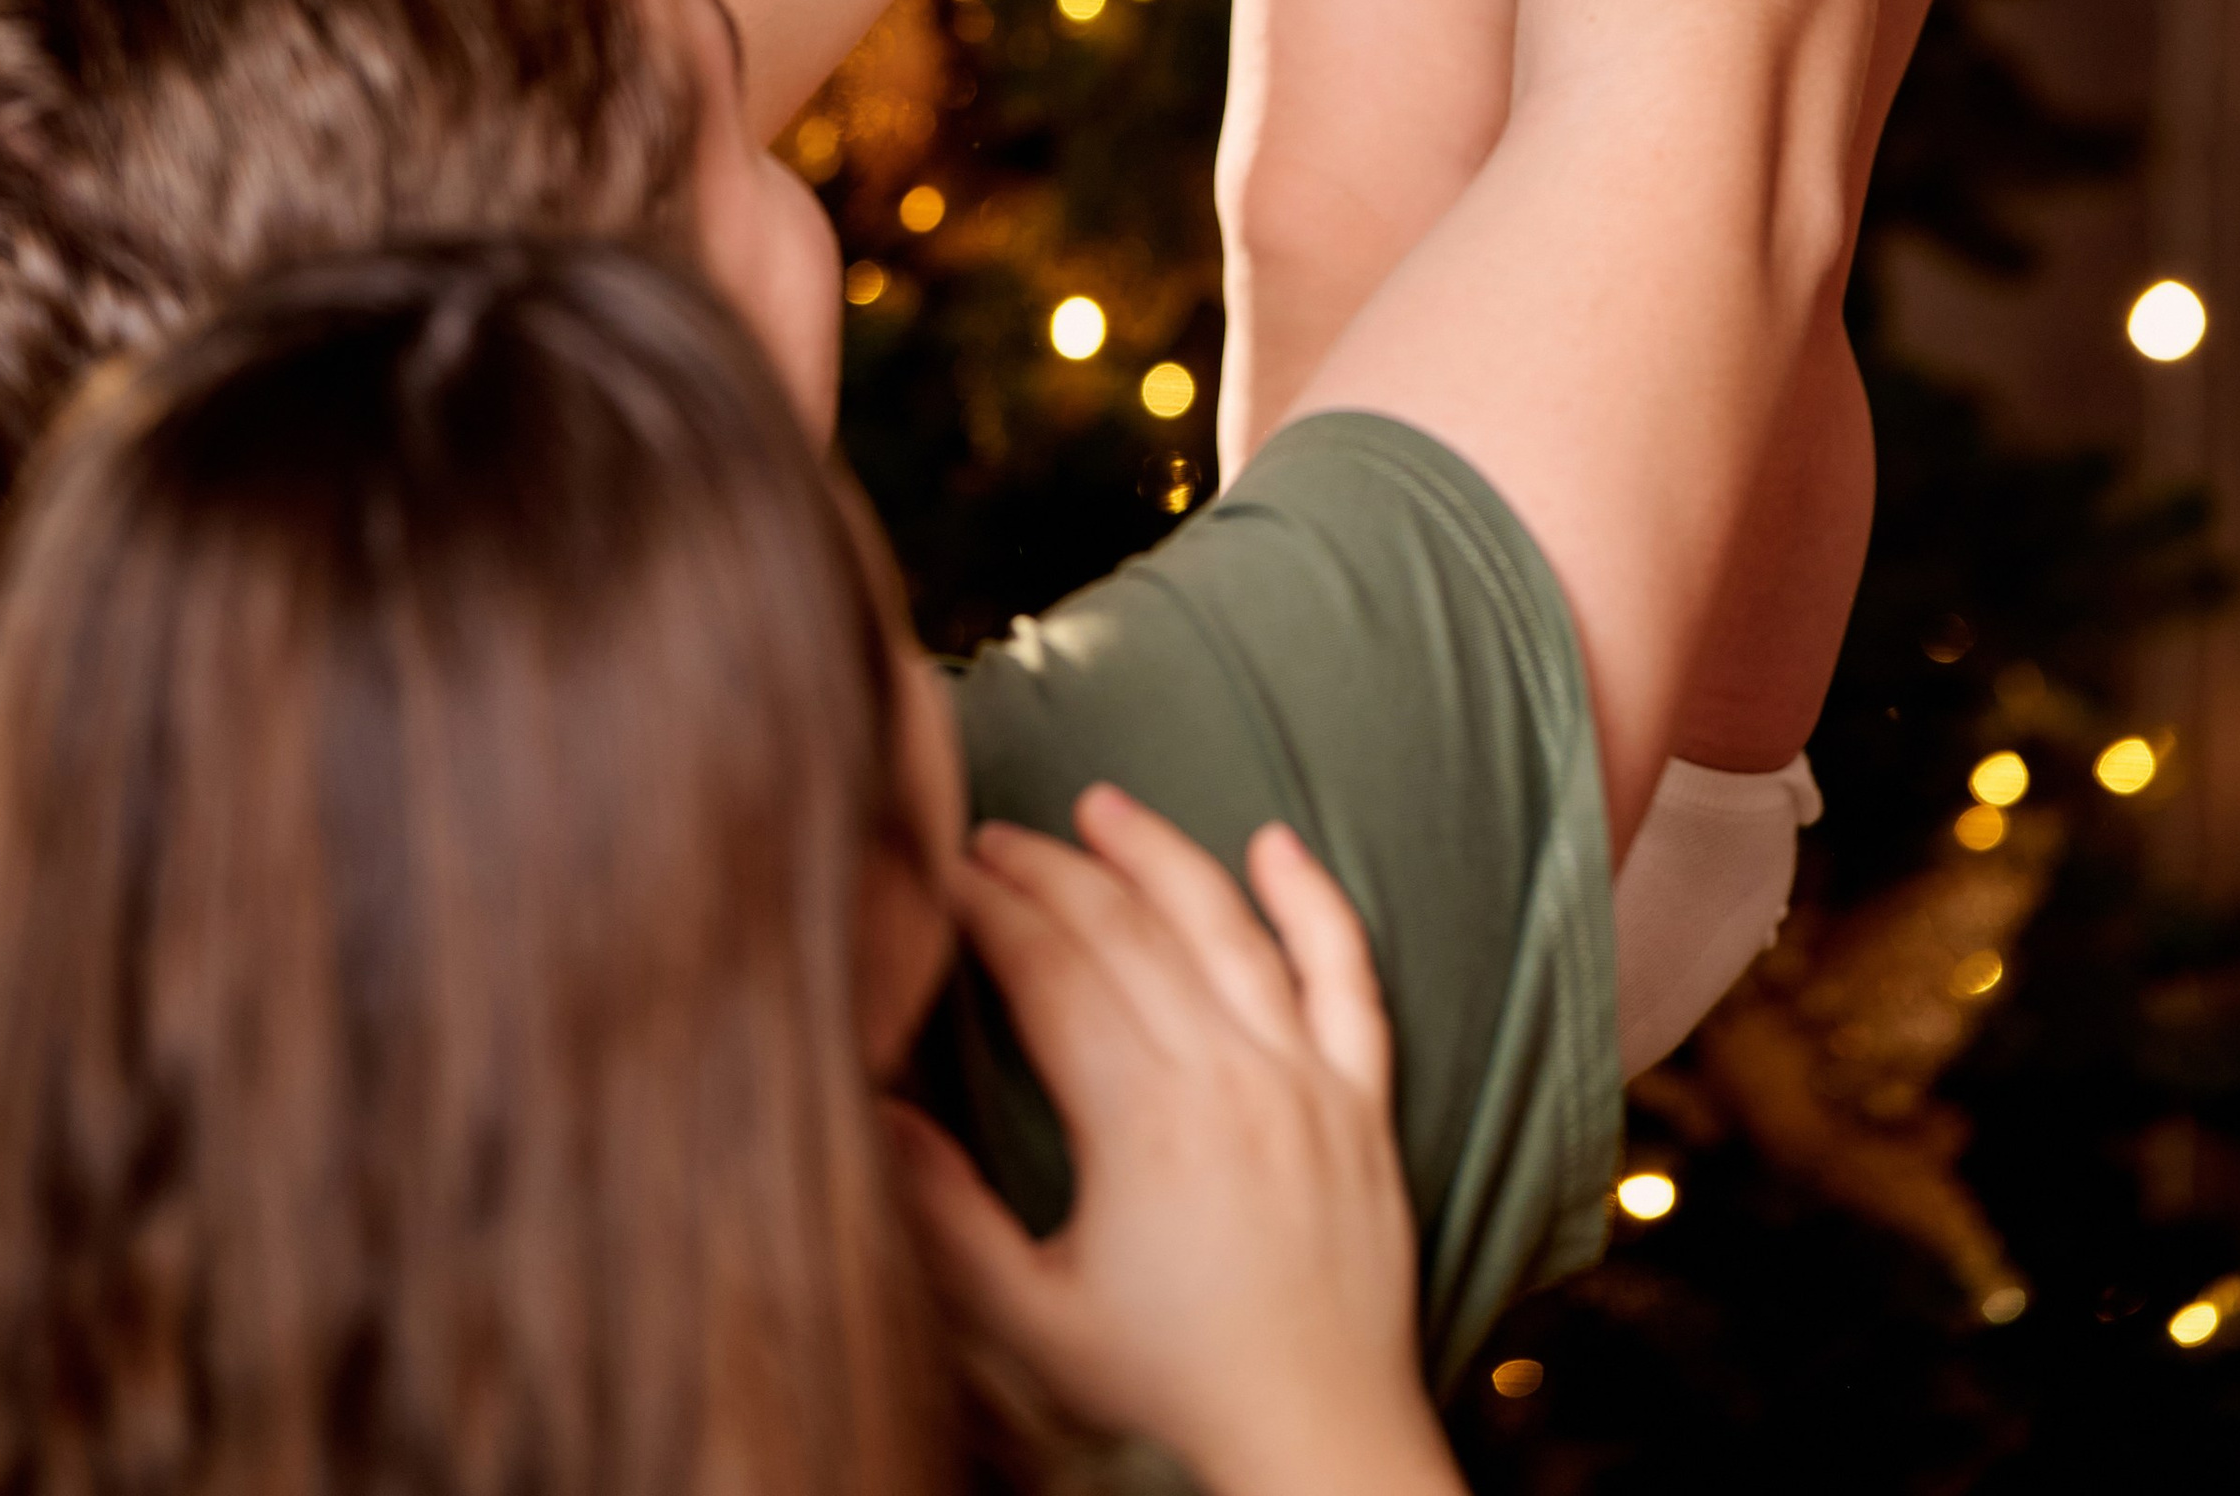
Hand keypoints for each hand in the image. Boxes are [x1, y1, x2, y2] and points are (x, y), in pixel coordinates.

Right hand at [889, 785, 1459, 1495]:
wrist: (1316, 1435)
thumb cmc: (1169, 1379)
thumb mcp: (1031, 1318)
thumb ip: (945, 1217)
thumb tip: (876, 1111)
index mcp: (1141, 1119)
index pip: (1050, 969)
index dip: (988, 910)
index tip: (941, 876)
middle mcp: (1228, 1075)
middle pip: (1126, 931)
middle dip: (1048, 870)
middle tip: (990, 837)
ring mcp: (1307, 1077)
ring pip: (1227, 927)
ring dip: (1159, 854)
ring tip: (1101, 805)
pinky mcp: (1363, 1098)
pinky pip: (1348, 974)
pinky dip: (1314, 900)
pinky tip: (1276, 845)